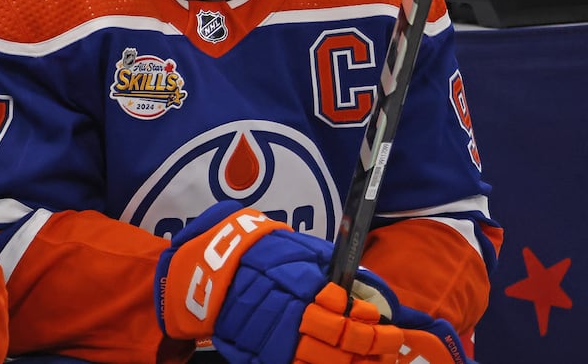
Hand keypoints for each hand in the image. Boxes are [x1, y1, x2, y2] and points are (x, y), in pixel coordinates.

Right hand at [155, 202, 467, 363]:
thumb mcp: (294, 247)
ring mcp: (277, 338)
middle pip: (342, 338)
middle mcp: (291, 313)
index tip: (385, 322)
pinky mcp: (265, 354)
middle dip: (373, 345)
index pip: (346, 308)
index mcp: (300, 284)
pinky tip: (340, 363)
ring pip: (326, 360)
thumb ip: (326, 266)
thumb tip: (363, 282)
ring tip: (374, 360)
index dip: (370, 319)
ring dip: (355, 363)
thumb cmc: (255, 254)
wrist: (207, 273)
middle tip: (391, 345)